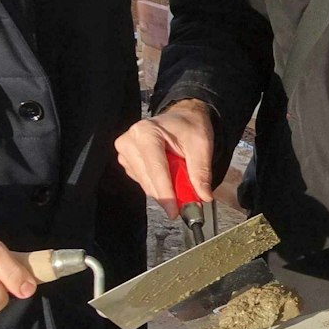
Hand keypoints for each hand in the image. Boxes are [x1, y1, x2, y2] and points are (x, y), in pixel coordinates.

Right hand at [116, 98, 214, 218]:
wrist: (182, 117)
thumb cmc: (190, 127)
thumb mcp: (202, 146)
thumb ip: (201, 172)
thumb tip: (203, 196)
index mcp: (146, 132)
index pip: (155, 169)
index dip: (166, 193)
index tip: (174, 211)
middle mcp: (129, 141)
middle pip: (148, 179)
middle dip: (168, 195)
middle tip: (188, 203)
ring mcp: (125, 152)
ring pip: (145, 184)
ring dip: (164, 189)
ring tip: (181, 177)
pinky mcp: (126, 161)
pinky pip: (143, 181)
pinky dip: (158, 184)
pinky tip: (168, 174)